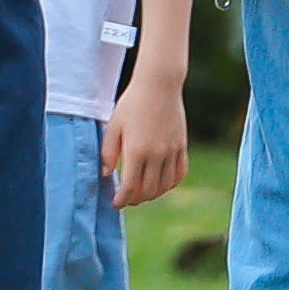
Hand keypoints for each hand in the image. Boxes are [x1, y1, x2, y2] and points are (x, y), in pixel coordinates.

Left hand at [105, 72, 191, 208]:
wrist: (159, 85)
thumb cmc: (132, 103)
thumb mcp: (114, 126)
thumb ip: (108, 152)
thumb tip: (106, 174)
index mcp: (136, 150)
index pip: (130, 187)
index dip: (122, 200)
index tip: (116, 204)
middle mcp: (156, 154)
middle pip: (148, 190)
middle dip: (136, 200)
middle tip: (127, 199)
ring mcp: (172, 150)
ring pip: (165, 185)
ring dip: (153, 194)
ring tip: (143, 193)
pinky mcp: (182, 145)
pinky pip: (180, 172)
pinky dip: (171, 183)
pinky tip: (162, 183)